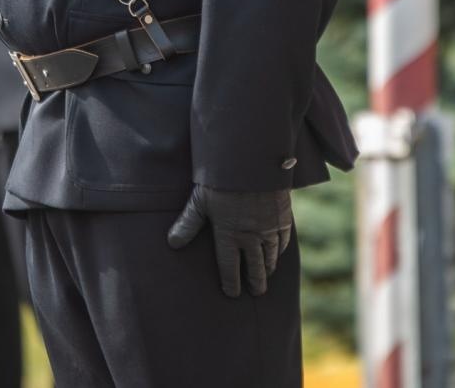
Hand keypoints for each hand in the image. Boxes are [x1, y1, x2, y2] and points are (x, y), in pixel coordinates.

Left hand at [166, 185, 292, 297]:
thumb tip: (172, 243)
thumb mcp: (199, 200)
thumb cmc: (221, 179)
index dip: (230, 283)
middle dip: (255, 282)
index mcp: (229, 235)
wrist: (252, 160)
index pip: (229, 267)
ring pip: (270, 256)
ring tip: (267, 275)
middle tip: (256, 292)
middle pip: (255, 267)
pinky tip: (277, 251)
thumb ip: (188, 223)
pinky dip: (279, 249)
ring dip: (268, 268)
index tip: (232, 294)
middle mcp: (251, 236)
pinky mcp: (283, 216)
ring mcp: (269, 228)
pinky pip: (282, 240)